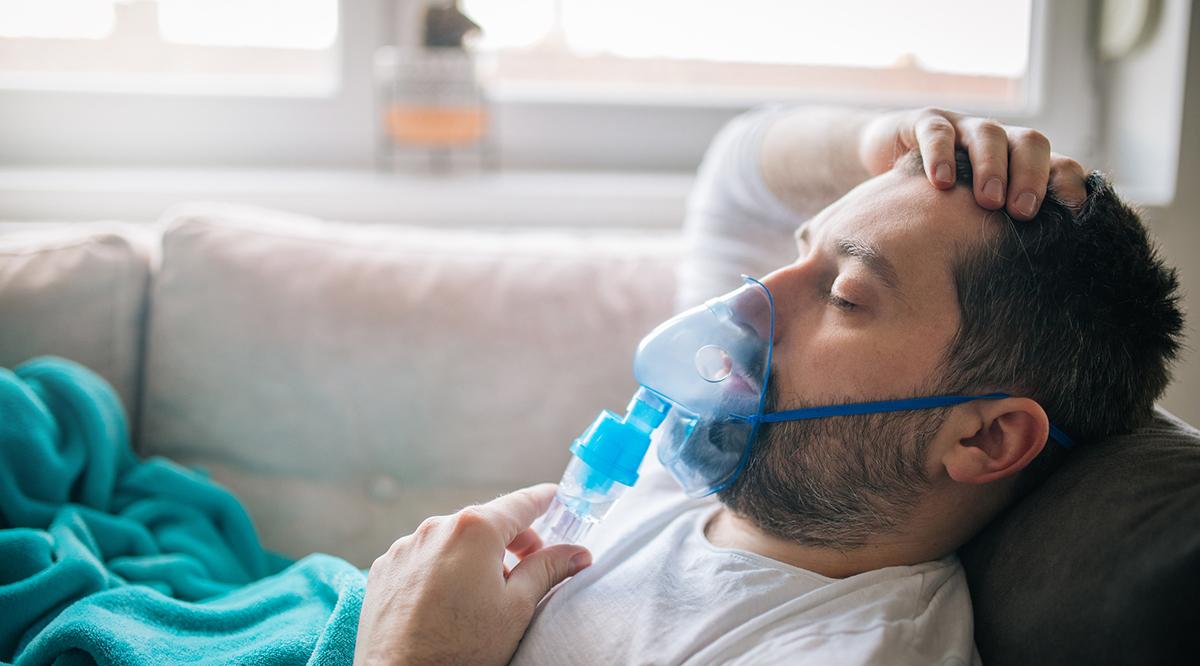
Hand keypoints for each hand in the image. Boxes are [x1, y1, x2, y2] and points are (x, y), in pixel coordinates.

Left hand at [353, 484, 591, 664]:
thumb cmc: (462, 649)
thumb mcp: (518, 608)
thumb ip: (548, 570)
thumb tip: (577, 553)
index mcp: (474, 530)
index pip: (521, 503)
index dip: (543, 500)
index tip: (556, 497)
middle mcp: (435, 528)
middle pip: (486, 521)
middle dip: (511, 539)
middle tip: (530, 566)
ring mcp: (405, 547)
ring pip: (452, 540)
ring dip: (473, 556)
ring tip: (483, 595)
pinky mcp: (384, 568)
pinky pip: (422, 557)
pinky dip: (440, 569)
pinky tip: (447, 601)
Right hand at [858, 108, 1087, 219]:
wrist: (885, 160)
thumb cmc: (936, 202)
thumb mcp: (971, 221)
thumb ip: (996, 240)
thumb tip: (1026, 287)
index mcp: (1020, 166)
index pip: (1060, 165)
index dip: (1069, 187)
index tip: (1072, 219)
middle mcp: (998, 143)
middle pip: (1031, 143)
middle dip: (1032, 177)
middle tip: (1024, 212)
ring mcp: (963, 129)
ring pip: (989, 134)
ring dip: (992, 167)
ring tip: (987, 201)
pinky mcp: (926, 123)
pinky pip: (938, 132)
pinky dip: (941, 154)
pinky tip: (940, 182)